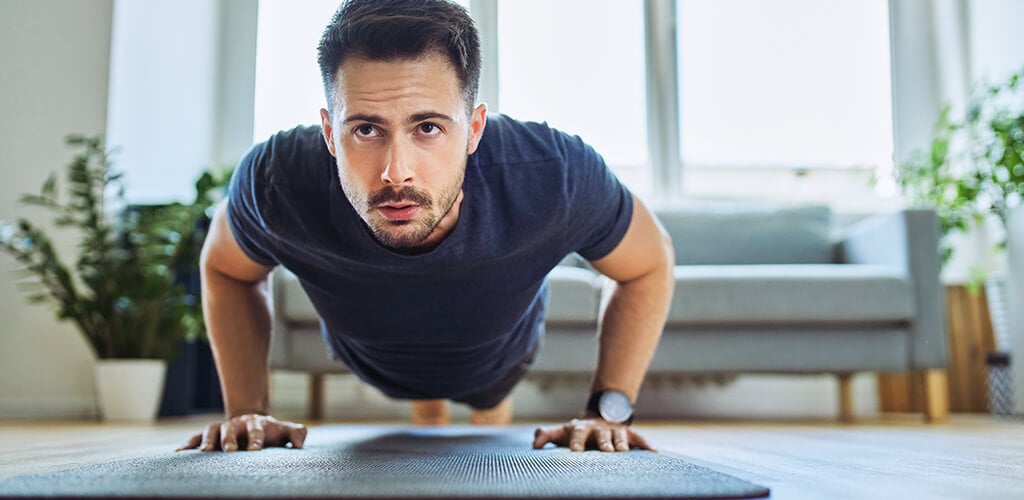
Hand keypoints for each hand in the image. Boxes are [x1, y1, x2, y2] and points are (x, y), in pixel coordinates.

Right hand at [176, 413, 306, 451]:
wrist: (252, 422)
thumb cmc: (271, 432)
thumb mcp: (285, 430)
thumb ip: (296, 433)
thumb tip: (300, 442)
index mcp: (255, 424)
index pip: (256, 430)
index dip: (256, 439)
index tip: (255, 450)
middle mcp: (235, 425)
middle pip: (230, 429)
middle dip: (229, 439)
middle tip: (229, 450)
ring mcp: (221, 429)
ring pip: (211, 431)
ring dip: (206, 440)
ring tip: (204, 452)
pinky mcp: (209, 435)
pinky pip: (196, 437)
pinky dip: (188, 443)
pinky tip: (179, 452)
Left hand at [532, 418, 654, 451]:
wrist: (599, 418)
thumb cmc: (577, 433)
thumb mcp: (562, 433)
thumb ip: (548, 435)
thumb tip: (534, 442)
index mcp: (581, 428)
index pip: (578, 433)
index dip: (577, 441)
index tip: (576, 451)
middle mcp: (599, 427)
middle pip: (601, 433)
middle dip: (604, 441)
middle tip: (606, 450)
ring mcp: (614, 430)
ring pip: (619, 434)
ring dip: (622, 442)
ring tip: (623, 450)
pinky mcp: (628, 434)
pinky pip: (638, 438)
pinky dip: (645, 445)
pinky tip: (654, 453)